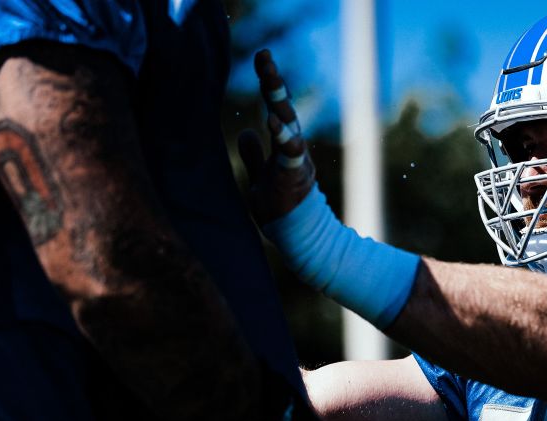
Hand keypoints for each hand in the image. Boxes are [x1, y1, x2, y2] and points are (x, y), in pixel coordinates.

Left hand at [238, 49, 317, 224]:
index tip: (263, 56)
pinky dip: (283, 137)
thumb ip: (254, 157)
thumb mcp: (259, 179)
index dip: (270, 83)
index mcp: (285, 145)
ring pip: (289, 127)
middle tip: (265, 58)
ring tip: (269, 83)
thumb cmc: (280, 209)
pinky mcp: (295, 178)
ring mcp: (296, 162)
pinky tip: (272, 122)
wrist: (299, 237)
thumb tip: (246, 132)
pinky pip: (290, 155)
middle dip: (274, 83)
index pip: (276, 107)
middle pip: (284, 109)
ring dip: (279, 104)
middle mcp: (293, 148)